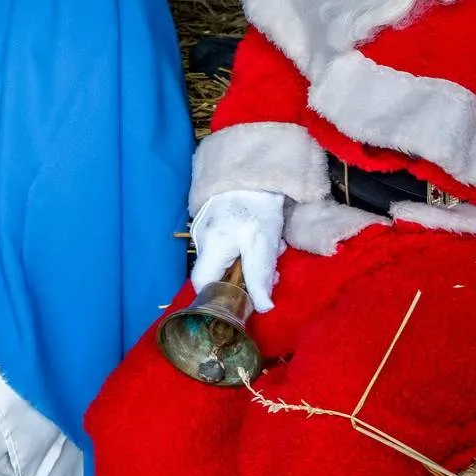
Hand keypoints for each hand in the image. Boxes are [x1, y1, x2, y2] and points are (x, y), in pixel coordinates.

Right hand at [188, 188, 285, 311]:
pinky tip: (262, 234)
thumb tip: (262, 307)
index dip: (221, 295)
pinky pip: (229, 242)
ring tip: (274, 245)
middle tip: (273, 269)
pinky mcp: (213, 219)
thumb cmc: (257, 207)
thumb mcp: (263, 244)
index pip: (202, 284)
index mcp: (209, 248)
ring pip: (228, 257)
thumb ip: (259, 276)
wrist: (254, 168)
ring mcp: (205, 227)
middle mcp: (200, 239)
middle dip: (248, 275)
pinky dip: (248, 245)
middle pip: (219, 271)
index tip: (246, 295)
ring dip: (253, 258)